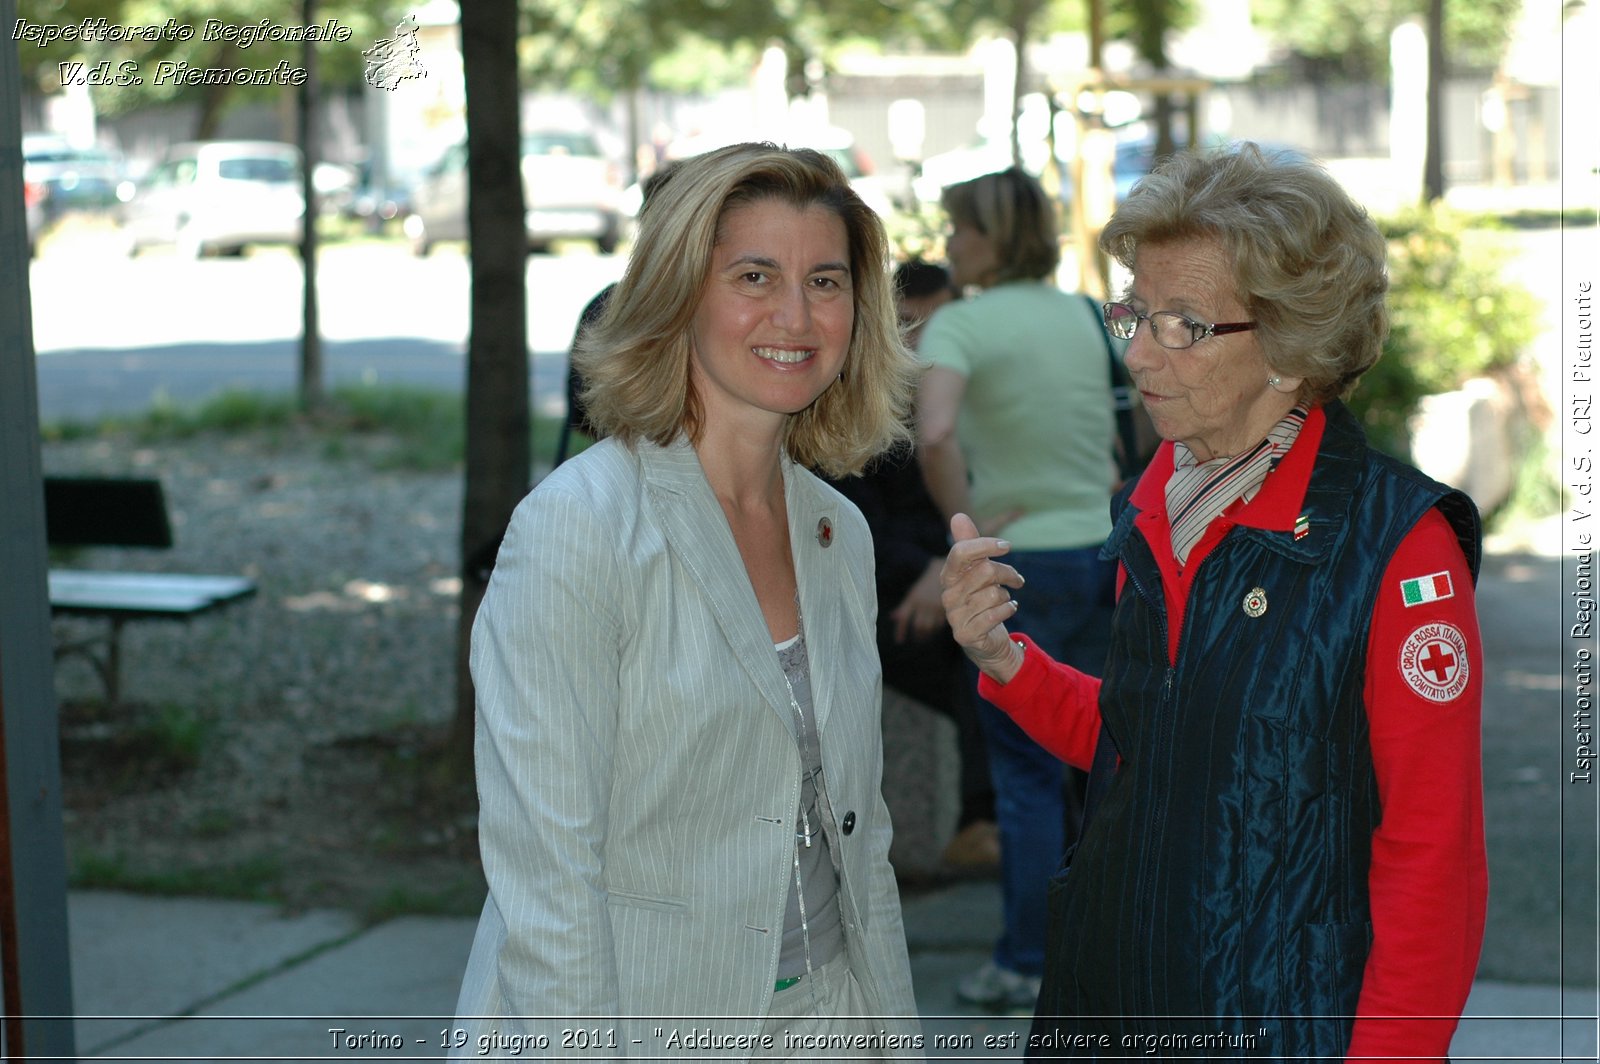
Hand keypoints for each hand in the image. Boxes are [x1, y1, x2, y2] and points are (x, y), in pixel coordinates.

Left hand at [890, 560, 947, 643]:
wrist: (946, 567)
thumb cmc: (928, 580)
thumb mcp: (914, 592)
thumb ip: (904, 605)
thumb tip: (893, 617)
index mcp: (913, 598)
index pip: (903, 617)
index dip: (900, 630)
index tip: (899, 641)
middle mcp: (922, 603)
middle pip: (917, 625)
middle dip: (917, 635)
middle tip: (917, 640)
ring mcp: (935, 606)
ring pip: (929, 626)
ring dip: (927, 634)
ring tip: (925, 638)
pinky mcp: (946, 607)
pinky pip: (940, 623)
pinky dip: (937, 628)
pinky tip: (935, 629)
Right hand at [940, 513, 1025, 683]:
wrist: (984, 639)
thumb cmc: (981, 597)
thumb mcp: (978, 569)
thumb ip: (970, 543)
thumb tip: (958, 516)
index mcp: (948, 575)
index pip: (961, 552)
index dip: (986, 545)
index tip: (1007, 547)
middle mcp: (948, 595)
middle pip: (986, 570)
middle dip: (1008, 573)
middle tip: (1016, 579)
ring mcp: (954, 616)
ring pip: (994, 594)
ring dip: (1007, 596)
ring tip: (1004, 600)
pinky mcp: (965, 634)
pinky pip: (996, 614)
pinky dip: (1008, 610)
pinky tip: (1008, 610)